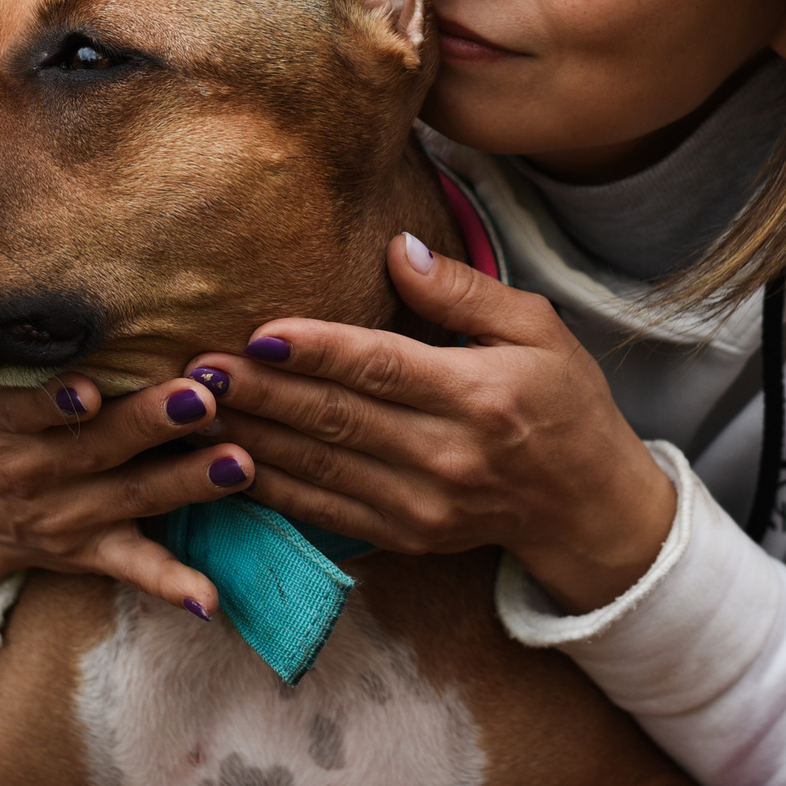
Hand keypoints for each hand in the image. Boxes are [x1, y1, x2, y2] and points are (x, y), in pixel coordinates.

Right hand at [0, 369, 259, 619]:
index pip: (22, 409)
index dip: (55, 400)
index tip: (91, 387)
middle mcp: (32, 472)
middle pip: (96, 448)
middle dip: (150, 423)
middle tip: (201, 398)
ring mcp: (64, 516)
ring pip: (132, 499)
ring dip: (186, 486)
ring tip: (241, 463)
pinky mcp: (89, 551)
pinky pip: (134, 568)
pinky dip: (172, 584)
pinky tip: (211, 598)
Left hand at [192, 233, 677, 614]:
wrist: (589, 506)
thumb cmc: (565, 404)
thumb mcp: (536, 328)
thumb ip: (462, 290)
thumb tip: (396, 248)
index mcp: (480, 395)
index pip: (383, 367)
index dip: (317, 351)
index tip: (259, 332)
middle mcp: (448, 456)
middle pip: (338, 419)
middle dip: (262, 392)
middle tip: (199, 366)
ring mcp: (424, 506)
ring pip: (321, 468)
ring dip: (252, 439)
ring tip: (195, 409)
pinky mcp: (406, 538)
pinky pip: (326, 512)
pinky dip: (274, 488)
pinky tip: (227, 462)